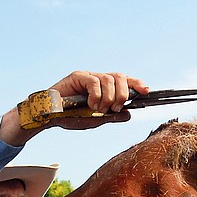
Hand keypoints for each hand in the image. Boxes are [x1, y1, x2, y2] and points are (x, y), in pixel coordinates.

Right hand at [0, 71, 148, 144]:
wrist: (50, 117)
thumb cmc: (69, 117)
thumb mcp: (95, 119)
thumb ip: (111, 116)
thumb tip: (128, 114)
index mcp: (103, 88)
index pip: (124, 81)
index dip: (136, 84)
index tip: (146, 91)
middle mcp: (97, 79)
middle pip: (120, 77)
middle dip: (123, 93)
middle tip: (115, 107)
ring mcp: (88, 76)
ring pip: (110, 79)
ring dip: (109, 97)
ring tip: (100, 109)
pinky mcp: (78, 76)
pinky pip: (94, 81)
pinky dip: (97, 95)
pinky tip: (91, 104)